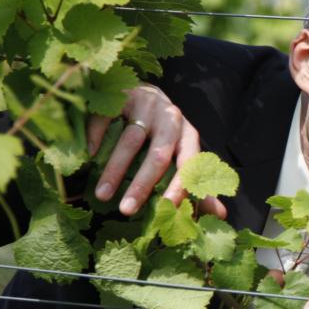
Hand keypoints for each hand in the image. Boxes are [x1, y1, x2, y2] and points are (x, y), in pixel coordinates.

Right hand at [87, 84, 226, 218]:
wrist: (141, 93)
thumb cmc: (163, 133)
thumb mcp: (181, 154)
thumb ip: (197, 184)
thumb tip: (221, 216)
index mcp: (189, 135)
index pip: (189, 164)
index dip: (180, 187)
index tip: (168, 209)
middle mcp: (171, 118)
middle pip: (158, 155)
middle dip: (142, 185)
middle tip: (127, 211)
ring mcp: (147, 105)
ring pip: (131, 142)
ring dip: (114, 171)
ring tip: (102, 196)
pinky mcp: (122, 95)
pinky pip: (108, 120)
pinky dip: (97, 140)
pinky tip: (88, 158)